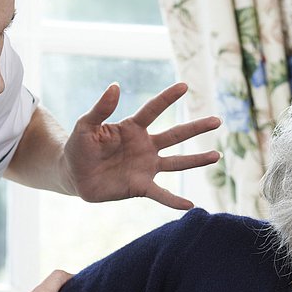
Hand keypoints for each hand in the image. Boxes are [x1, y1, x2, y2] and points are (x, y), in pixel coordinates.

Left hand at [63, 82, 220, 209]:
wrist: (73, 175)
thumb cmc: (80, 147)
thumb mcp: (86, 125)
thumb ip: (101, 108)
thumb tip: (115, 86)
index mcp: (132, 128)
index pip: (153, 110)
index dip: (167, 98)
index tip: (184, 86)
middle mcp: (145, 146)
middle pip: (176, 134)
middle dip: (196, 128)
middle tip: (218, 120)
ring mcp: (146, 166)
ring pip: (177, 162)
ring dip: (196, 160)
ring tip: (216, 156)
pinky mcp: (140, 186)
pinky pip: (161, 194)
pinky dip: (175, 200)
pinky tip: (190, 205)